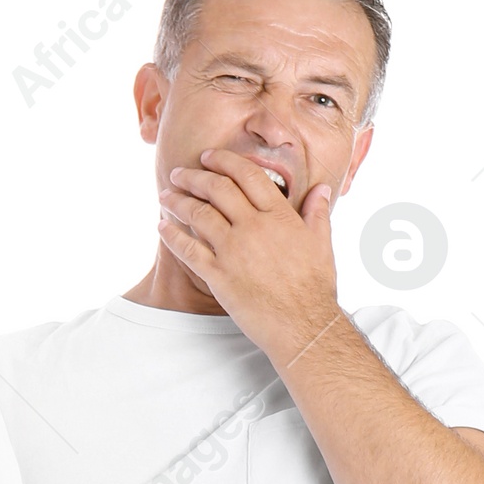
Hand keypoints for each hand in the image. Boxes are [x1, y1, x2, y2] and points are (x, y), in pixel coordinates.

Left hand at [158, 150, 337, 367]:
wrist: (304, 325)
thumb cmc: (315, 287)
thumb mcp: (322, 244)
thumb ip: (317, 212)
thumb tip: (322, 189)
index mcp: (279, 215)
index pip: (247, 175)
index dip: (224, 161)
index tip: (208, 157)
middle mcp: (254, 227)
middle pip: (217, 189)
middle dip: (194, 176)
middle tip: (179, 173)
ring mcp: (234, 251)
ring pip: (198, 214)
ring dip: (178, 201)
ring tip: (166, 195)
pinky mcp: (219, 276)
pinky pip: (188, 250)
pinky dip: (172, 235)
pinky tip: (162, 226)